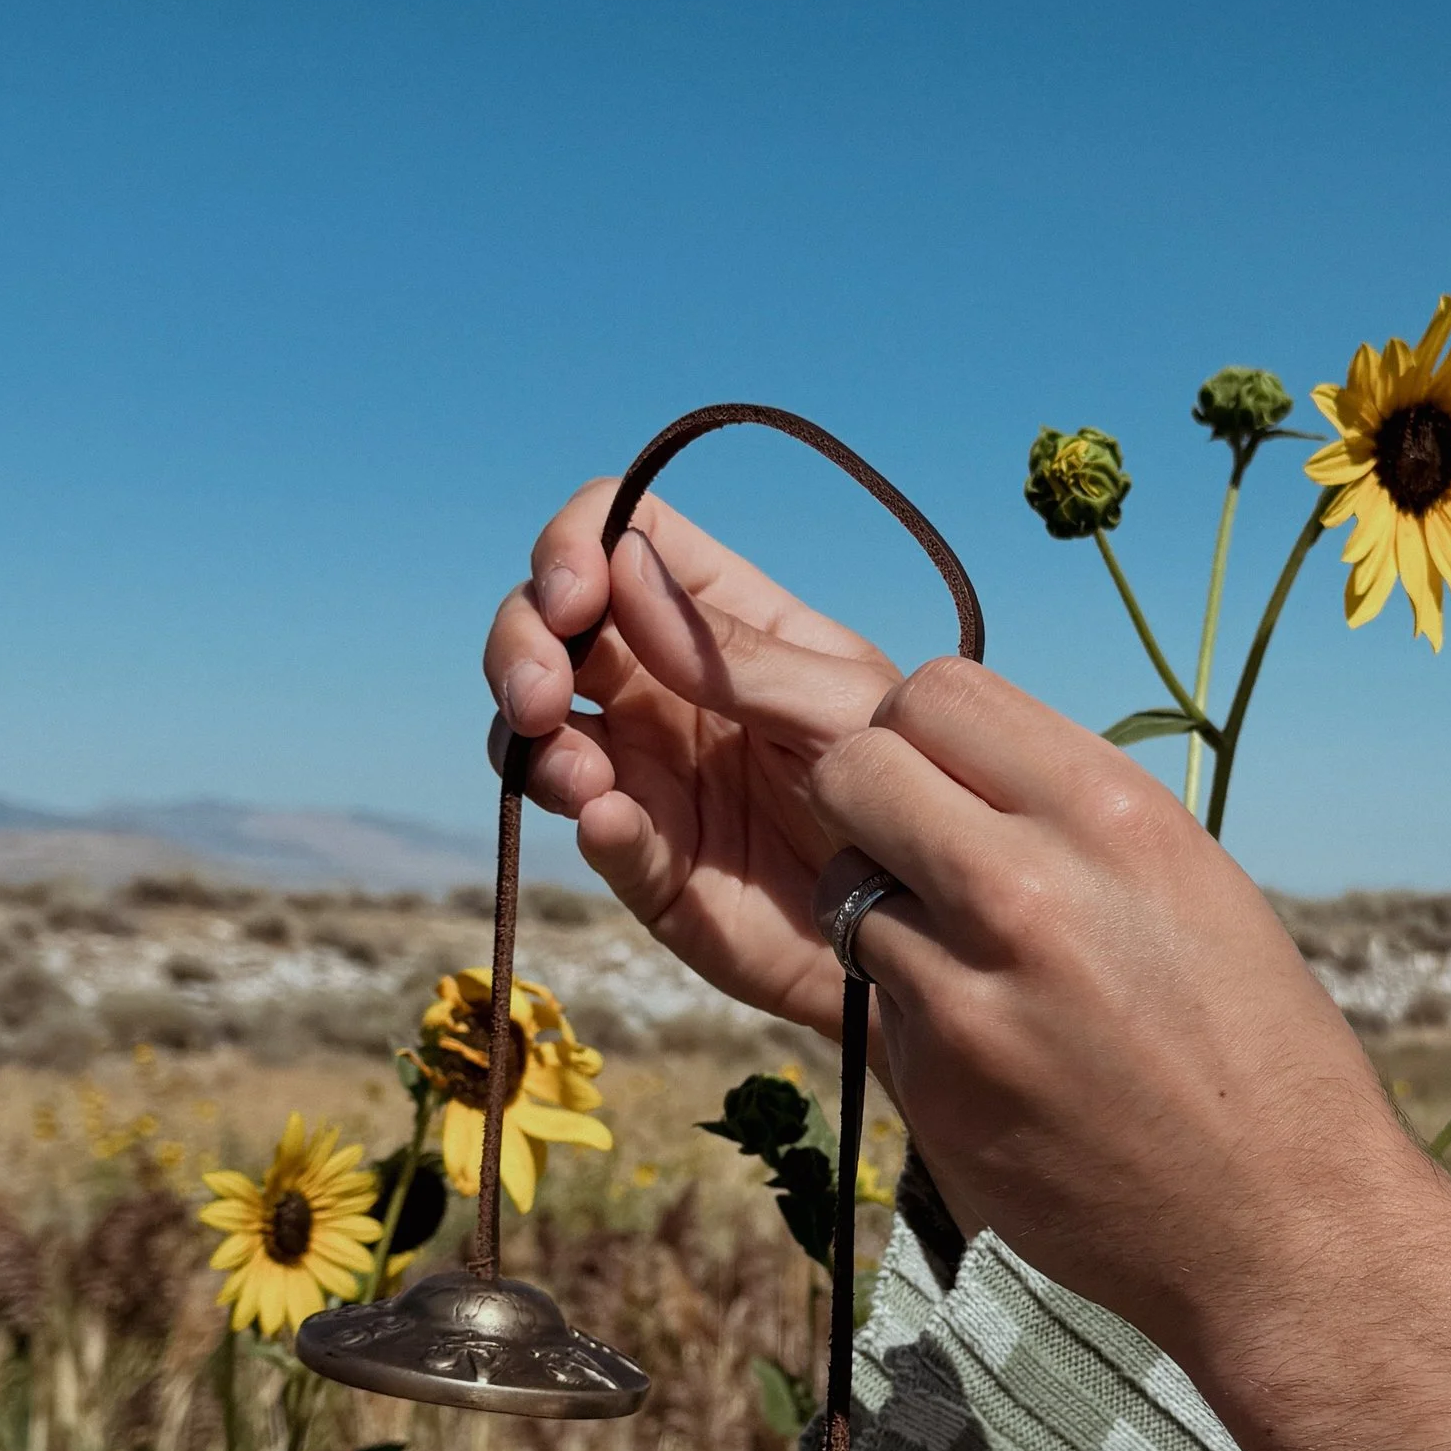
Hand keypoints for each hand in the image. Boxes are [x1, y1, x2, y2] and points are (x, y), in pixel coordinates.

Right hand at [483, 483, 899, 1034]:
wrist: (929, 915)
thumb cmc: (908, 787)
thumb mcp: (841, 706)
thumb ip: (735, 650)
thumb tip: (621, 563)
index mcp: (716, 618)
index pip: (620, 535)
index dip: (577, 545)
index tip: (577, 597)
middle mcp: (661, 682)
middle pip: (546, 623)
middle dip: (520, 643)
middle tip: (542, 695)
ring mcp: (642, 770)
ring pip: (535, 729)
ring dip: (533, 741)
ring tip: (585, 779)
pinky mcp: (644, 860)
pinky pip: (591, 832)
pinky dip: (590, 823)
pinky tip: (615, 823)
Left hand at [809, 659, 1450, 1450]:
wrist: (1282, 1227)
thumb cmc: (1255, 1046)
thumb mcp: (1190, 881)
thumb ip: (1069, 810)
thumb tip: (964, 763)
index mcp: (1113, 817)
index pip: (936, 690)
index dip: (923, 727)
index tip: (946, 773)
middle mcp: (1027, 890)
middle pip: (855, 768)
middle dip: (867, 796)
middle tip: (911, 845)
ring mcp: (964, 996)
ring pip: (844, 889)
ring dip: (882, 910)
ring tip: (969, 959)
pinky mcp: (928, 1085)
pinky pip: (872, 998)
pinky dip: (911, 1007)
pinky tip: (991, 1046)